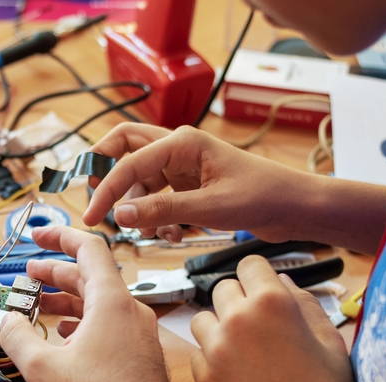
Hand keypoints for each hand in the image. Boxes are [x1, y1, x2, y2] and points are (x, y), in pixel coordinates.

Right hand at [0, 226, 177, 381]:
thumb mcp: (42, 367)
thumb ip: (17, 337)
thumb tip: (6, 321)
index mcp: (111, 302)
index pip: (89, 248)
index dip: (60, 237)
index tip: (38, 236)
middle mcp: (131, 312)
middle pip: (92, 276)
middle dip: (56, 273)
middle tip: (29, 274)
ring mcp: (140, 334)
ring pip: (101, 304)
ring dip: (69, 300)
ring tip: (41, 307)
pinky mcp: (141, 356)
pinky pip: (112, 326)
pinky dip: (85, 322)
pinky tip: (67, 338)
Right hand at [84, 124, 326, 242]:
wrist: (294, 207)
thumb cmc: (262, 196)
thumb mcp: (208, 207)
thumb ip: (160, 210)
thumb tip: (119, 215)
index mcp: (182, 142)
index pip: (127, 162)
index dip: (105, 190)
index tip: (91, 217)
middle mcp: (178, 147)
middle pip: (123, 148)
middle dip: (106, 174)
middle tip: (96, 201)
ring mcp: (182, 165)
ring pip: (138, 178)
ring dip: (137, 206)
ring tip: (154, 233)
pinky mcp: (187, 183)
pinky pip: (155, 195)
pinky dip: (155, 215)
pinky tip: (171, 235)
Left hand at [189, 255, 380, 381]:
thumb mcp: (327, 335)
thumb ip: (301, 300)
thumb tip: (280, 282)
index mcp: (272, 300)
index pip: (248, 264)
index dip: (257, 277)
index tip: (261, 290)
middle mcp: (237, 318)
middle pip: (222, 289)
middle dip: (238, 301)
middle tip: (257, 326)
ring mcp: (215, 348)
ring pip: (203, 320)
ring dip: (219, 328)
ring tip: (244, 351)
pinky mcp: (203, 377)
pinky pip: (198, 354)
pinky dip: (212, 359)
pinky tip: (237, 376)